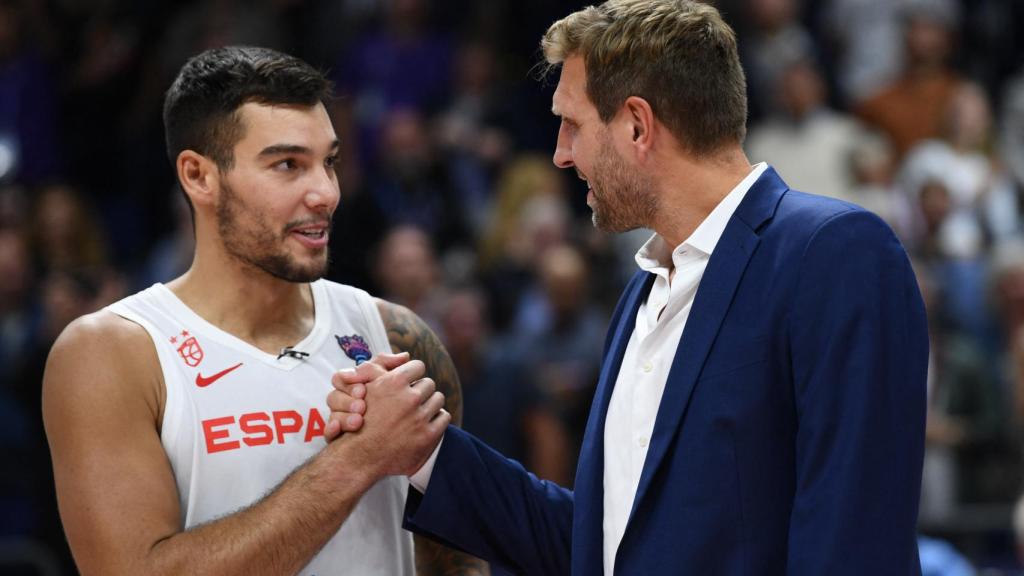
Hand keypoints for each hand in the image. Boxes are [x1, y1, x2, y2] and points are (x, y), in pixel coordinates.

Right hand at [324, 353, 408, 439]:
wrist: (382, 436)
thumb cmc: (387, 401)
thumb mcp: (388, 379)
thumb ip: (390, 366)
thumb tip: (405, 357)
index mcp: (350, 386)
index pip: (340, 378)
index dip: (349, 380)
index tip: (363, 389)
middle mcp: (342, 402)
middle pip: (333, 397)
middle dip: (347, 401)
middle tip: (362, 406)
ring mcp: (338, 419)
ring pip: (332, 415)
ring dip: (343, 417)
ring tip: (358, 422)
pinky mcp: (337, 435)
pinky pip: (328, 432)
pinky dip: (332, 430)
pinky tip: (338, 430)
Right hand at [330, 357, 449, 477]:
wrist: (359, 456)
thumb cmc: (360, 418)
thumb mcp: (364, 386)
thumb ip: (381, 365)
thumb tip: (406, 355)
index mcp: (393, 383)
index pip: (418, 366)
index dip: (414, 374)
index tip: (410, 381)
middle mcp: (409, 398)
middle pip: (429, 383)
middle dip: (421, 390)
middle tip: (412, 400)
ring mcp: (420, 418)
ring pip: (438, 399)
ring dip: (430, 404)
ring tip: (418, 412)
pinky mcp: (429, 435)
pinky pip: (444, 417)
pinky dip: (437, 419)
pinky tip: (426, 423)